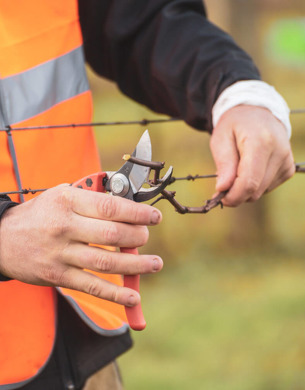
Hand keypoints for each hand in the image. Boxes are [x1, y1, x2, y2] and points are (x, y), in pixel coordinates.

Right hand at [0, 185, 162, 306]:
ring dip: (136, 265)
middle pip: (111, 235)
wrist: (3, 239)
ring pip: (105, 262)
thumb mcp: (62, 195)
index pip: (109, 207)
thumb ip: (92, 199)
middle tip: (146, 236)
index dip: (136, 213)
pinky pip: (91, 286)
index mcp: (68, 202)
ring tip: (155, 263)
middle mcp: (64, 227)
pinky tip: (133, 296)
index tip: (154, 217)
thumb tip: (128, 207)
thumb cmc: (40, 214)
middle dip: (137, 237)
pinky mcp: (58, 276)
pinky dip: (115, 293)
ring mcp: (60, 254)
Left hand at [210, 105, 294, 205]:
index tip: (220, 197)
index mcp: (261, 142)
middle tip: (223, 183)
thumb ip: (224, 164)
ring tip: (237, 168)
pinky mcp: (288, 168)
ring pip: (260, 192)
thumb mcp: (221, 138)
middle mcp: (279, 152)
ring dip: (244, 188)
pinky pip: (267, 188)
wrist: (257, 113)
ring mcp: (286, 161)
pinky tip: (250, 168)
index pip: (249, 182)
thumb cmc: (235, 125)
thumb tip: (223, 188)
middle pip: (255, 190)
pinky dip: (254, 184)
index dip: (233, 196)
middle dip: (236, 193)